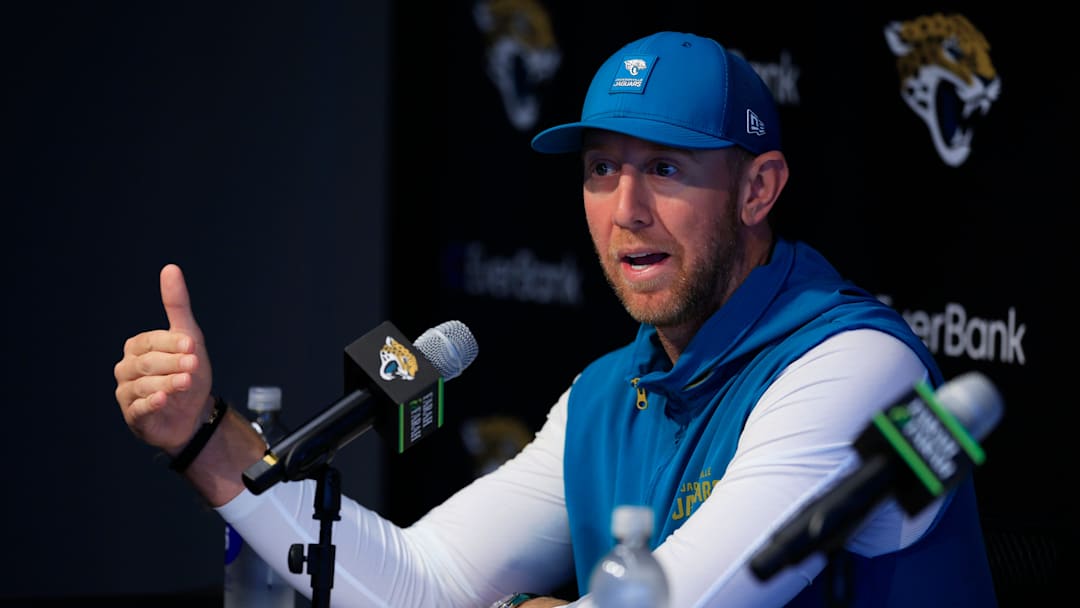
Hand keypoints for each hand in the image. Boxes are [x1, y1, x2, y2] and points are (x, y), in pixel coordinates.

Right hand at [114, 264, 213, 453]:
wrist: (194, 413)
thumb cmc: (189, 372)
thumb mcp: (188, 339)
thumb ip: (177, 306)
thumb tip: (170, 268)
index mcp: (138, 347)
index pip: (151, 341)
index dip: (172, 343)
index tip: (192, 345)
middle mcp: (126, 368)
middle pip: (147, 363)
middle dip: (173, 363)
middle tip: (194, 364)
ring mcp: (127, 393)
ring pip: (143, 386)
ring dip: (167, 383)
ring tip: (186, 382)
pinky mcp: (133, 416)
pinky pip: (137, 409)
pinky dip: (150, 404)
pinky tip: (163, 400)